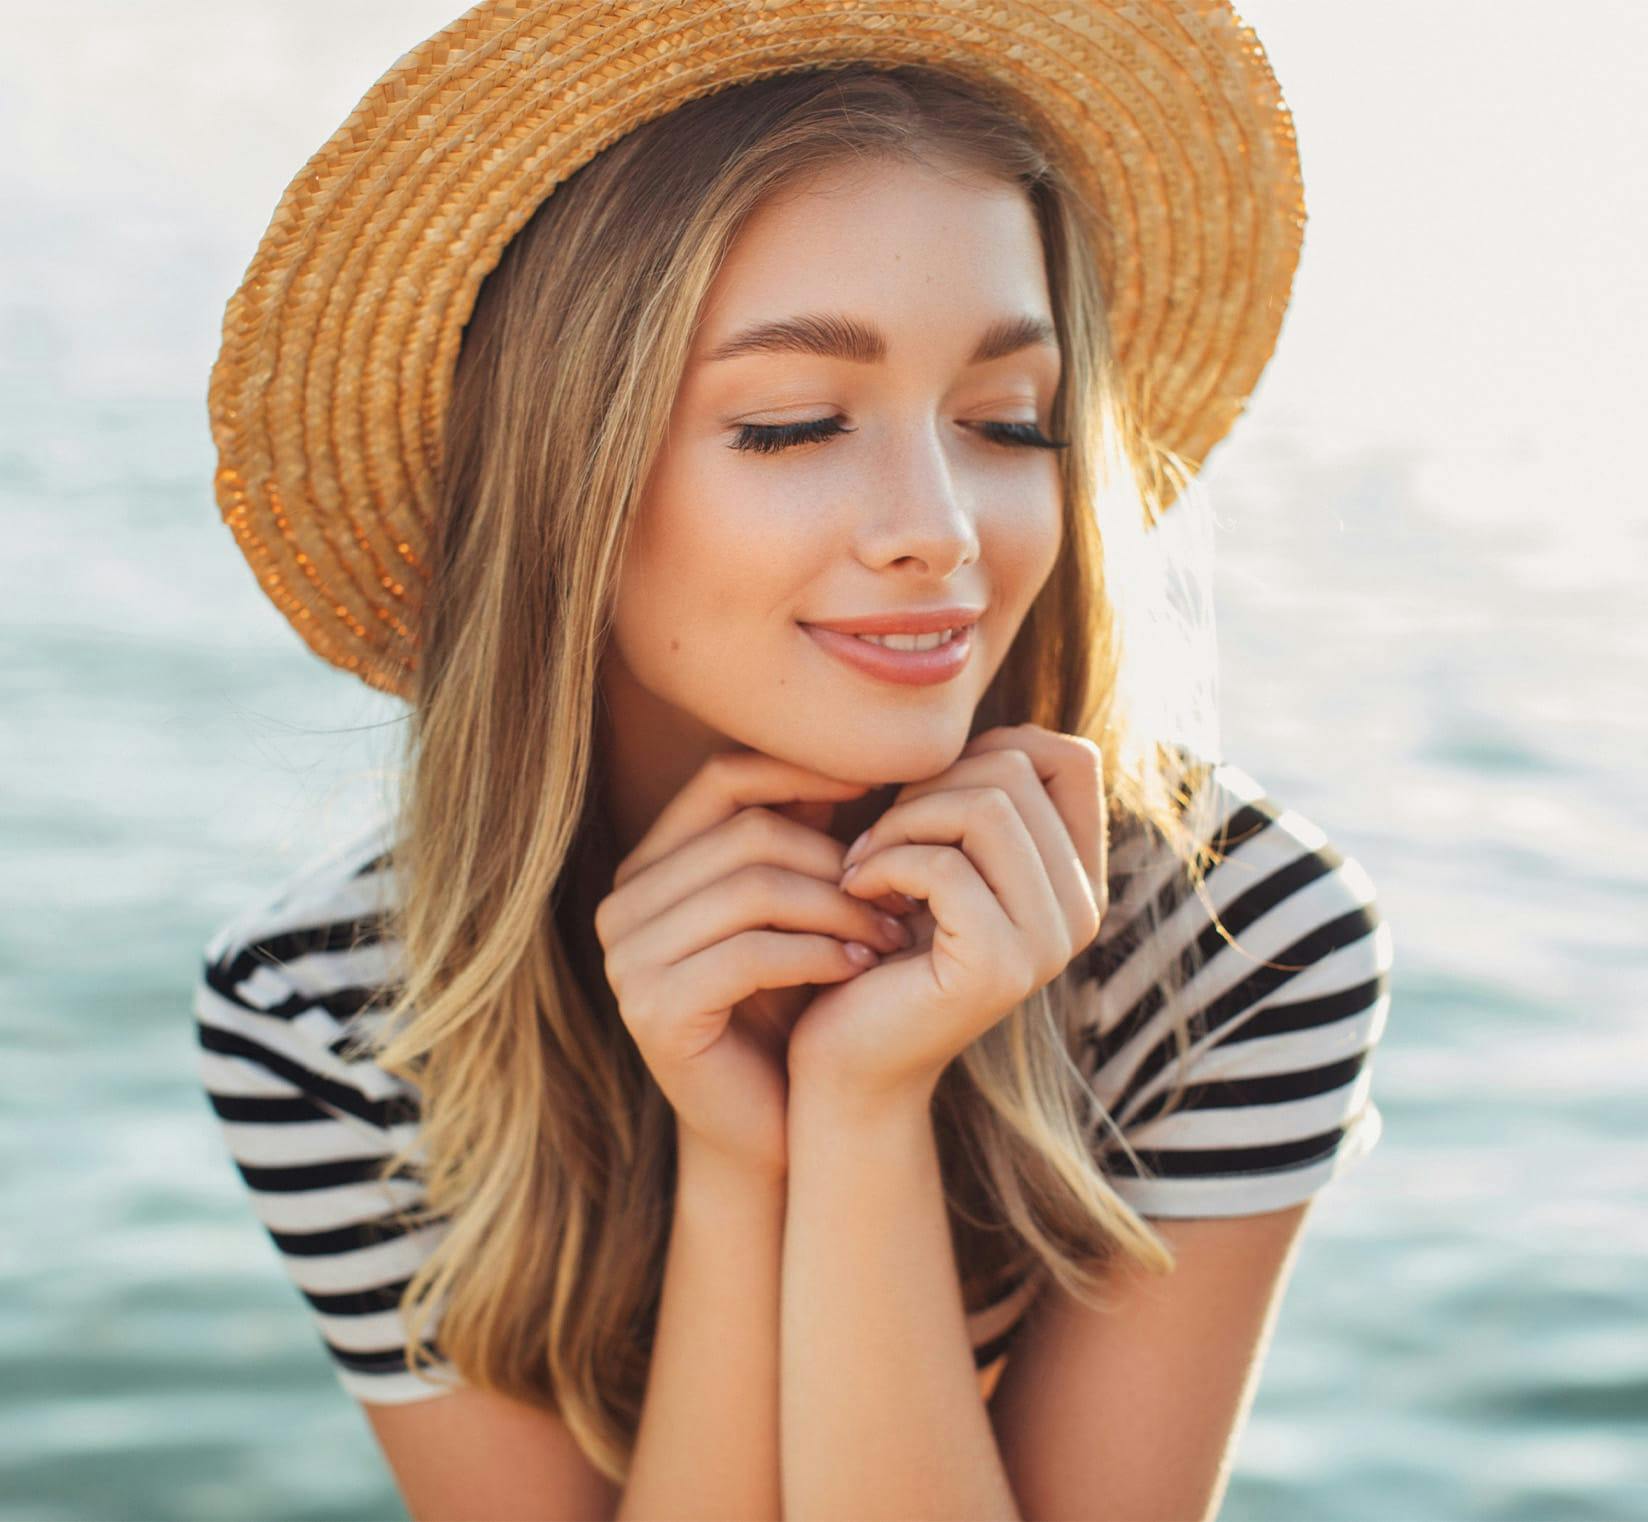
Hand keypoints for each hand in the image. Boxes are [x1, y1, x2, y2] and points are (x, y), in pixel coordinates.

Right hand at [593, 751, 915, 1182]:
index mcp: (651, 865)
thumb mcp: (798, 910)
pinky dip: (817, 953)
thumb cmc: (791, 1007)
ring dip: (839, 908)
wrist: (768, 1124)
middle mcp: (624, 903)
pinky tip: (861, 968)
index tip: (879, 791)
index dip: (802, 772)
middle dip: (838, 860)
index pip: (723, 778)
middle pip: (746, 833)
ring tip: (893, 933)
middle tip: (905, 892)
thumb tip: (859, 753)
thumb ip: (806, 838)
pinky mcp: (653, 1008)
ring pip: (752, 889)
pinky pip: (749, 953)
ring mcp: (628, 957)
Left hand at [786, 724, 1109, 1111]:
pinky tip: (857, 889)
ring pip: (984, 808)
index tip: (925, 795)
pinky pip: (944, 864)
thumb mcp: (937, 857)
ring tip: (863, 861)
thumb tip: (971, 725)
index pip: (1069, 756)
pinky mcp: (1000, 965)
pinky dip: (885, 862)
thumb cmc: (881, 944)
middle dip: (927, 787)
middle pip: (1017, 771)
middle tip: (875, 835)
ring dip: (901, 821)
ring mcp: (1049, 941)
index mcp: (1079, 878)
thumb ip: (970, 796)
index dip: (990, 749)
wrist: (849, 1058)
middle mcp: (1083, 909)